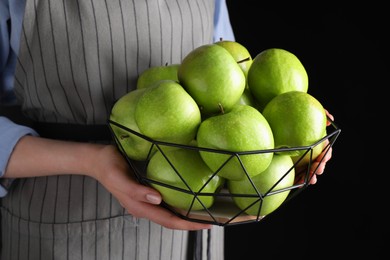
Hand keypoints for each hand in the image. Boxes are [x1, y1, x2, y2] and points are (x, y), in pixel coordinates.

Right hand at [91, 145, 211, 229]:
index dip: (187, 224)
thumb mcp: (119, 176)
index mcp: (139, 206)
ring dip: (185, 215)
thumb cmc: (108, 165)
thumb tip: (157, 199)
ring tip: (203, 212)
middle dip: (191, 223)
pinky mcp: (144, 194)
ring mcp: (144, 202)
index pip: (168, 220)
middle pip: (171, 220)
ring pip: (168, 214)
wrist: (96, 160)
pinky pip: (164, 204)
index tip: (205, 224)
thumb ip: (136, 190)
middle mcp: (143, 207)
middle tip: (211, 220)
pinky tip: (186, 199)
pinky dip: (177, 205)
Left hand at [295, 109, 333, 184]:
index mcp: (316, 142)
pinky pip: (296, 175)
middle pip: (319, 162)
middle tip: (318, 169)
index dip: (326, 155)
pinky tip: (297, 183)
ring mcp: (301, 159)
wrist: (273, 120)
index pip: (325, 150)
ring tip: (311, 179)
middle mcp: (309, 152)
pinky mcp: (291, 165)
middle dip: (320, 168)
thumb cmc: (291, 114)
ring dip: (311, 176)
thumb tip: (330, 118)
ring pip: (309, 171)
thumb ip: (320, 112)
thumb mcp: (305, 110)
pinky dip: (299, 180)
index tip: (323, 158)